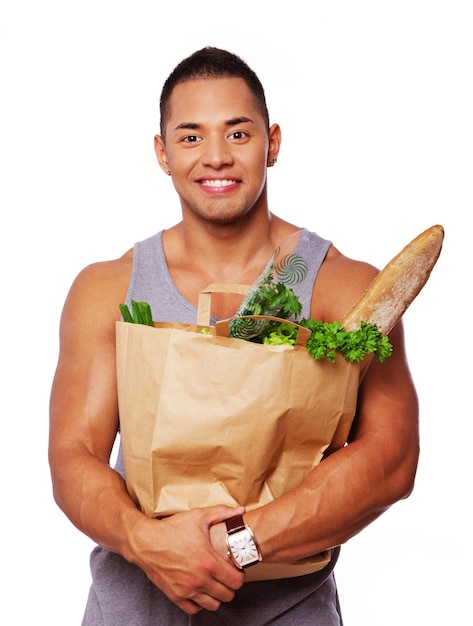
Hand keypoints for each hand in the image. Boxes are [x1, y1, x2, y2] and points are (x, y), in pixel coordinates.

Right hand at [130, 505, 244, 614]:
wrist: (146, 542)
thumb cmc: (171, 529)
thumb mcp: (199, 516)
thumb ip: (222, 513)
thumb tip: (240, 511)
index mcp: (208, 562)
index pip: (236, 581)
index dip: (240, 575)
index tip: (236, 569)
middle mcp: (199, 580)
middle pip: (227, 595)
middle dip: (230, 586)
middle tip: (227, 576)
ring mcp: (187, 590)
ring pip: (213, 605)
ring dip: (216, 596)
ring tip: (215, 584)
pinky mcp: (175, 595)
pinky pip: (194, 609)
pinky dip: (199, 602)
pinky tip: (200, 590)